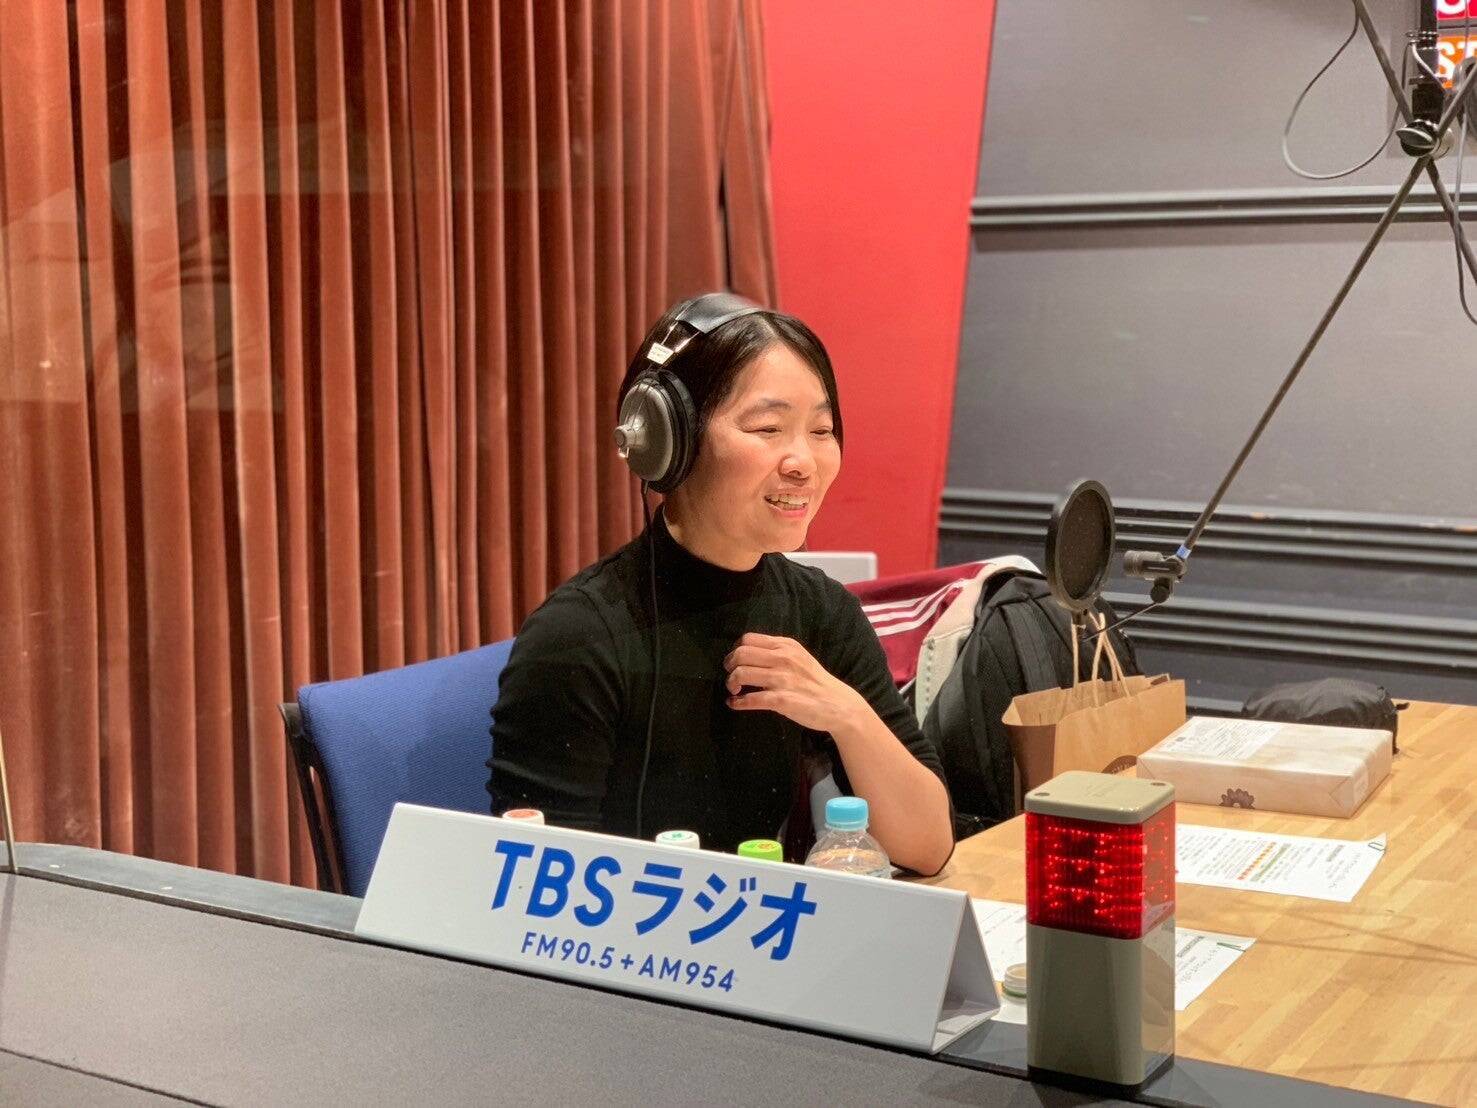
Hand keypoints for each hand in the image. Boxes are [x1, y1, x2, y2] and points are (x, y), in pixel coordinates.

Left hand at [723, 633, 865, 733]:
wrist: (838, 704)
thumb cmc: (814, 681)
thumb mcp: (798, 656)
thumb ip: (777, 651)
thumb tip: (747, 652)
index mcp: (786, 645)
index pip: (748, 639)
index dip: (735, 650)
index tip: (735, 662)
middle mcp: (783, 658)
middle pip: (740, 654)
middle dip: (729, 666)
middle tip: (731, 677)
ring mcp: (782, 679)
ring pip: (741, 674)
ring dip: (731, 683)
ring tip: (733, 690)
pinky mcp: (782, 700)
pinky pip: (751, 699)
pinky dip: (737, 702)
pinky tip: (735, 704)